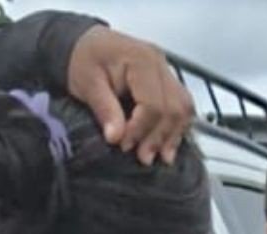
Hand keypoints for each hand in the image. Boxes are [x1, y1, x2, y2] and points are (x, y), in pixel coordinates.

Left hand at [67, 27, 193, 165]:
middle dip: (160, 137)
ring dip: (173, 136)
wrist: (84, 44)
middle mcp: (159, 64)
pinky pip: (182, 107)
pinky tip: (166, 145)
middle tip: (143, 157)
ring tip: (161, 156)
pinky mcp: (167, 82)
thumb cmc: (83, 59)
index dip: (141, 129)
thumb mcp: (86, 83)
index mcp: (141, 60)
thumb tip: (116, 137)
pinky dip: (176, 128)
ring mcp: (166, 72)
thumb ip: (104, 109)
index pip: (153, 103)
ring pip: (184, 109)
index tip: (124, 145)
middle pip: (175, 108)